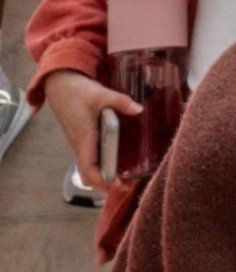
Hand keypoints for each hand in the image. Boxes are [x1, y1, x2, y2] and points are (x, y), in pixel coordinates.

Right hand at [36, 68, 135, 196]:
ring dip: (103, 177)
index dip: (101, 180)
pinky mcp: (82, 139)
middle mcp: (80, 144)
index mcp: (83, 138)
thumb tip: (138, 109)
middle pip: (88, 174)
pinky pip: (90, 159)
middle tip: (126, 186)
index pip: (88, 168)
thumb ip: (120, 101)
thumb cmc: (79, 91)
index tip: (118, 184)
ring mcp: (80, 143)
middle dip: (105, 184)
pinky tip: (116, 164)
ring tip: (124, 179)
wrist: (61, 85)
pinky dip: (101, 167)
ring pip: (88, 168)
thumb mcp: (101, 94)